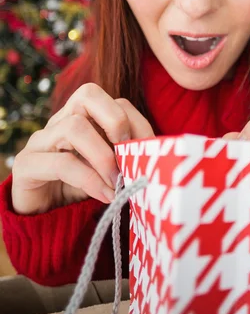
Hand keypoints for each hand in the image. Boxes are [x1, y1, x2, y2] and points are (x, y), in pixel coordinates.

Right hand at [11, 83, 153, 214]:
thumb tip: (159, 157)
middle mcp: (60, 121)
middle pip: (88, 94)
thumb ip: (128, 158)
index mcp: (83, 117)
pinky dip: (89, 179)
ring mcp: (40, 141)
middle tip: (129, 154)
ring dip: (103, 156)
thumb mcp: (110, 169)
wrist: (43, 218)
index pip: (115, 101)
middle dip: (116, 121)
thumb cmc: (82, 189)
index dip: (137, 123)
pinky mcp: (26, 166)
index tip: (150, 153)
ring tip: (117, 182)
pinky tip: (105, 196)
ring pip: (73, 126)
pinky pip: (60, 163)